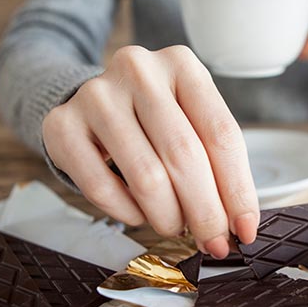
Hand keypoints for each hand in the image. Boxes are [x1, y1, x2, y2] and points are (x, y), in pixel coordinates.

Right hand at [42, 45, 258, 257]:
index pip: (222, 134)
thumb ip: (217, 163)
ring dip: (168, 216)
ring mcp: (96, 95)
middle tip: (213, 242)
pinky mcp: (62, 125)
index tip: (246, 229)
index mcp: (181, 64)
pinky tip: (139, 215)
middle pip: (184, 155)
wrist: (93, 102)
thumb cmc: (155, 119)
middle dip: (205, 212)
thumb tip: (240, 223)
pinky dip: (128, 213)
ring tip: (175, 226)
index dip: (237, 189)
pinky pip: (101, 187)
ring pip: (146, 176)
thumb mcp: (191, 120)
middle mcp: (138, 70)